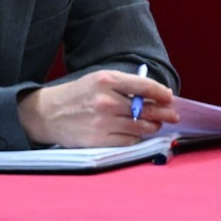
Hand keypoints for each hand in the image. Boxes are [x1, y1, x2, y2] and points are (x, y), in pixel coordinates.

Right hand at [17, 68, 175, 146]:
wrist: (47, 114)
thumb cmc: (78, 95)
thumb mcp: (100, 79)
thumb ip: (127, 85)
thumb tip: (158, 95)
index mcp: (107, 80)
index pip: (145, 87)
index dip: (162, 93)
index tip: (169, 97)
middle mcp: (106, 101)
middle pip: (146, 110)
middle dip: (164, 113)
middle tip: (172, 115)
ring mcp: (102, 122)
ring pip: (140, 127)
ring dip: (152, 126)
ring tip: (155, 124)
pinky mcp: (98, 140)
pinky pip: (128, 141)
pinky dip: (136, 137)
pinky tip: (136, 133)